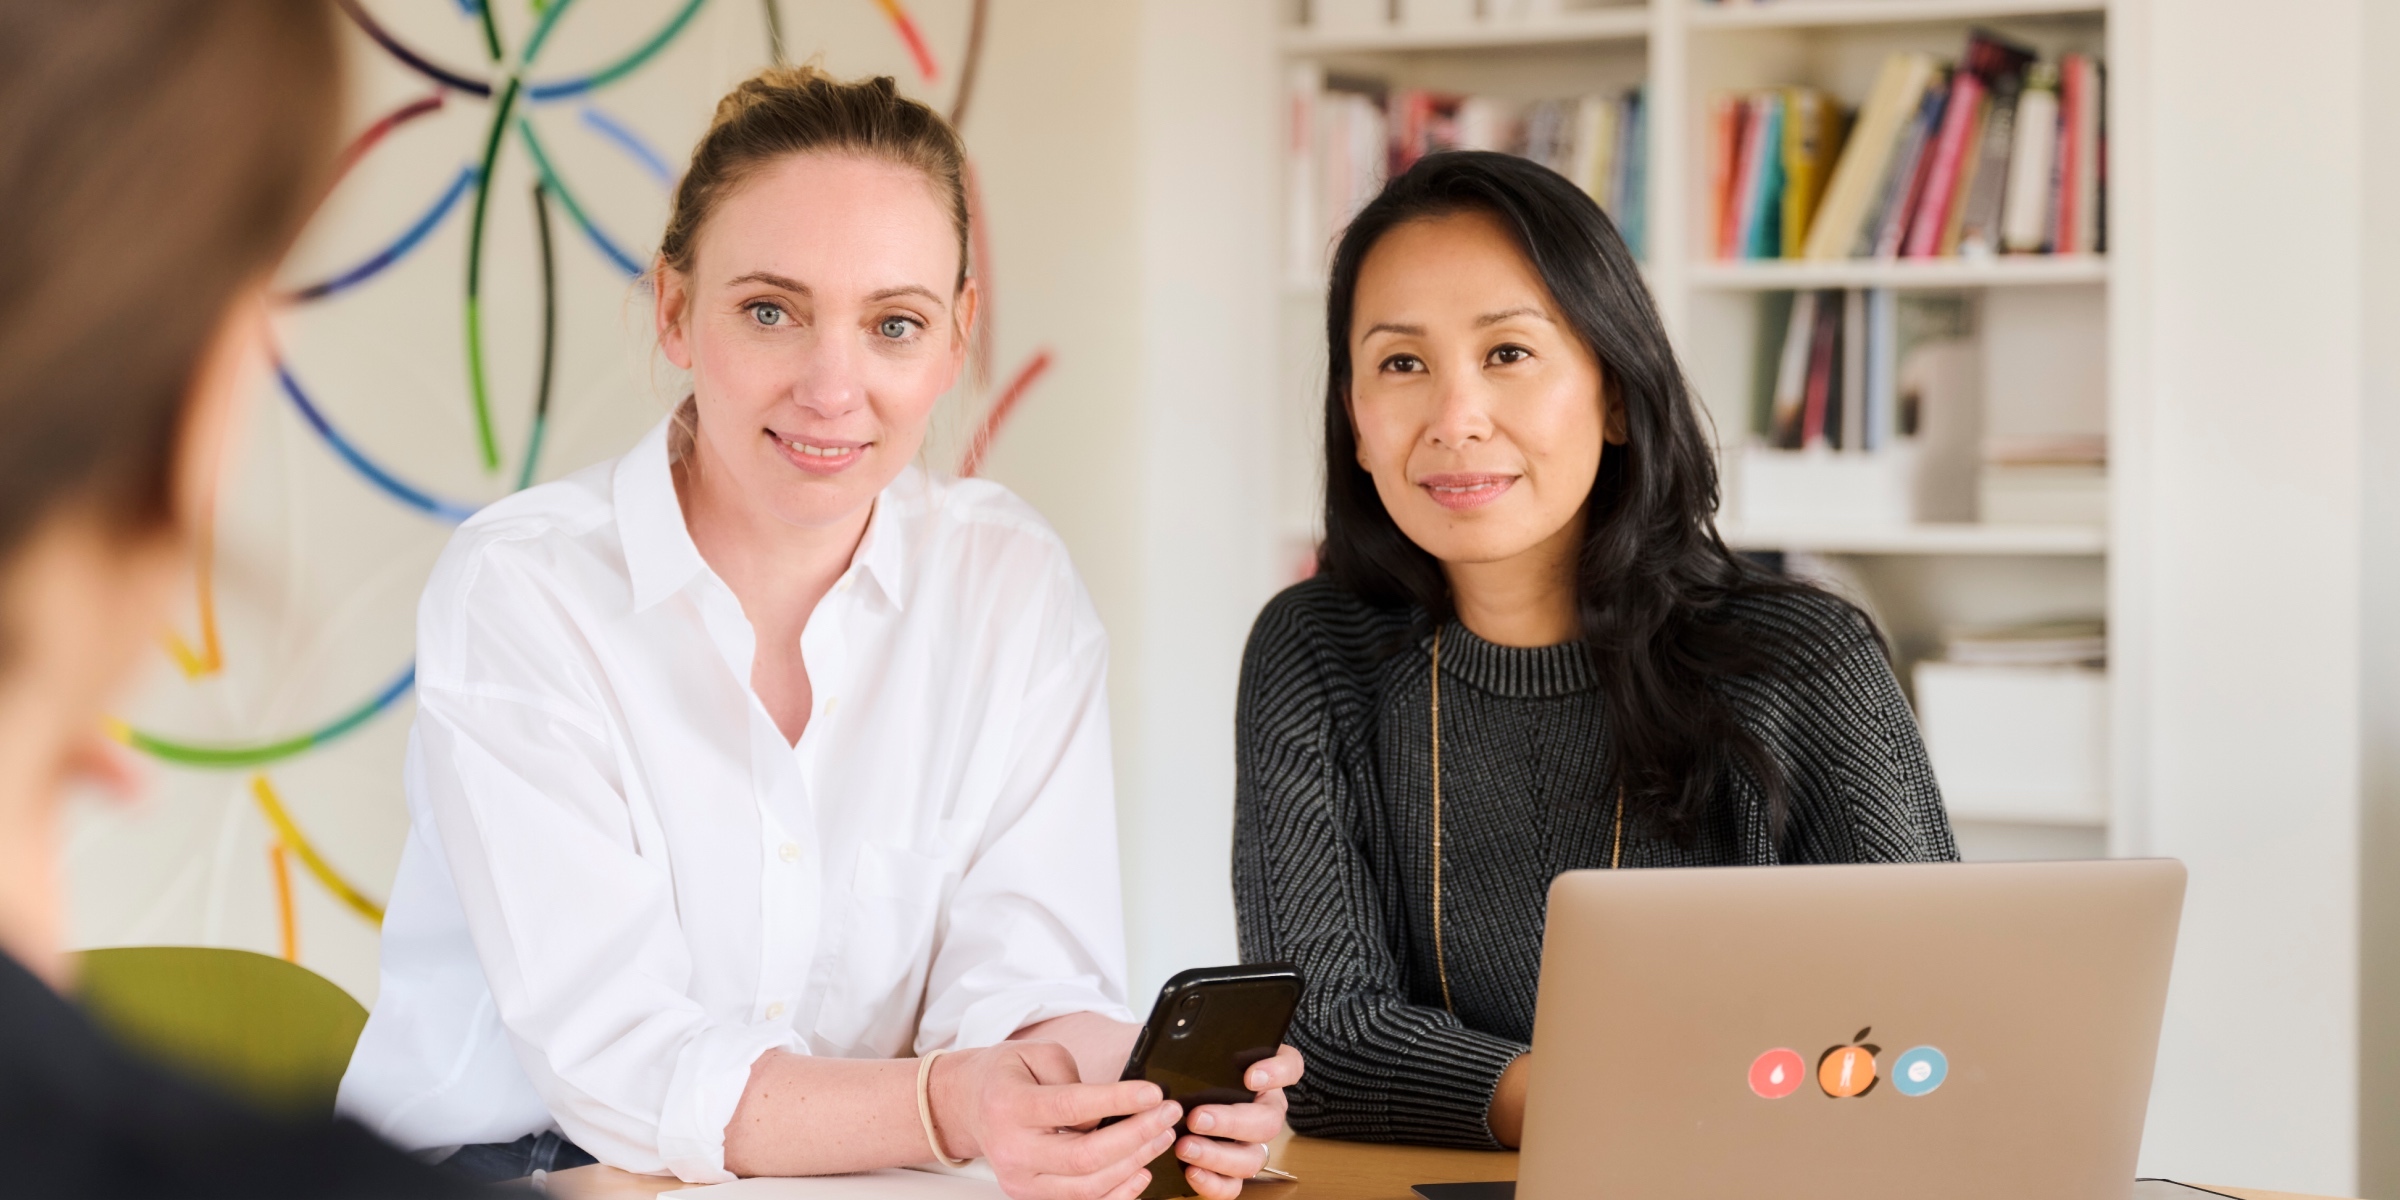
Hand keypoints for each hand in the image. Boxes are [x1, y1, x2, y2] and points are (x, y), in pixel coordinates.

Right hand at [933, 1040, 1183, 1199]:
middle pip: (1085, 1157)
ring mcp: (1020, 1180)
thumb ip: (1075, 1078)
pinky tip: (1140, 1171)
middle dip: (1136, 1137)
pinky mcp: (1029, 1196)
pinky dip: (1117, 1193)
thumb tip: (1116, 1108)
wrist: (968, 1106)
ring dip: (1133, 1163)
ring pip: (1087, 1188)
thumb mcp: (1036, 1054)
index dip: (1118, 1101)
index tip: (1153, 1093)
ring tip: (1160, 1137)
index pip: (1072, 1108)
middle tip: (1167, 1115)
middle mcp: (1012, 1150)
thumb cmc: (1006, 1076)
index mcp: (1009, 1106)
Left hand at [1175, 1043, 1304, 1199]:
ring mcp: (1247, 1142)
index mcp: (1260, 1071)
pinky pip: (1233, 1185)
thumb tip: (1173, 1033)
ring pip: (1253, 1157)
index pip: (1289, 1066)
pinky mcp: (1227, 1170)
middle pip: (1268, 1119)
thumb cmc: (1165, 1066)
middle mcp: (1261, 1108)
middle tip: (1198, 1117)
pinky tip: (1191, 1171)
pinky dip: (1214, 1183)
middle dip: (1233, 1121)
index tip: (1251, 1075)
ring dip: (1220, 1155)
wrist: (1147, 1098)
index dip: (1278, 1072)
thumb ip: (1179, 1038)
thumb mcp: (1170, 1045)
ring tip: (1185, 1147)